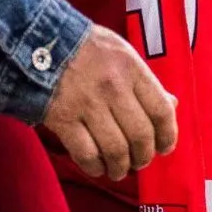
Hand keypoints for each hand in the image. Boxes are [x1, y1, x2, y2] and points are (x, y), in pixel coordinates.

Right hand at [42, 26, 179, 182]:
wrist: (39, 40)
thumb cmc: (86, 48)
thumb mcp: (122, 53)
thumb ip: (146, 80)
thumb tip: (172, 105)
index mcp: (131, 68)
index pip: (161, 111)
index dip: (167, 136)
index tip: (164, 147)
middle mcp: (113, 87)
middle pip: (140, 136)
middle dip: (144, 157)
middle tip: (140, 162)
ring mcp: (87, 104)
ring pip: (116, 150)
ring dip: (121, 168)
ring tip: (118, 170)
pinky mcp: (63, 119)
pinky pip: (86, 154)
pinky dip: (95, 167)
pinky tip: (97, 167)